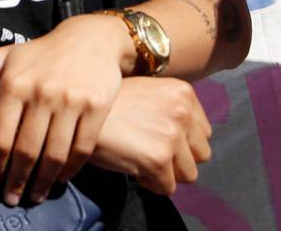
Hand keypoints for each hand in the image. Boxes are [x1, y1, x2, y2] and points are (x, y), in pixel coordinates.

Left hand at [0, 13, 133, 205]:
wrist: (88, 40)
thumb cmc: (37, 54)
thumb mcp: (0, 57)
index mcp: (13, 83)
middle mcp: (41, 93)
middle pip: (25, 151)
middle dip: (16, 180)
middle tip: (11, 198)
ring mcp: (70, 101)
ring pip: (54, 155)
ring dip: (42, 182)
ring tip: (34, 195)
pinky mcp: (96, 107)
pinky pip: (81, 149)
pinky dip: (70, 170)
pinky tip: (59, 178)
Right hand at [88, 77, 211, 195]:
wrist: (77, 113)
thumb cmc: (107, 105)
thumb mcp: (146, 92)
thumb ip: (169, 109)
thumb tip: (186, 138)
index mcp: (183, 93)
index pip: (203, 133)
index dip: (182, 141)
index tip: (158, 138)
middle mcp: (182, 112)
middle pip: (202, 154)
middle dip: (179, 159)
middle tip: (151, 152)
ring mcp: (172, 136)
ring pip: (189, 175)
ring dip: (167, 174)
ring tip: (141, 160)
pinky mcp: (159, 160)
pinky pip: (167, 188)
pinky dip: (150, 184)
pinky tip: (132, 167)